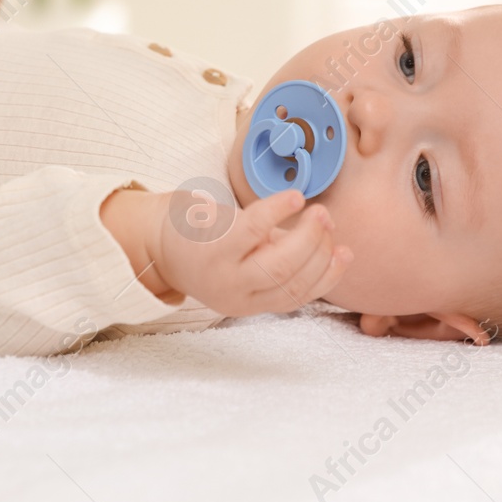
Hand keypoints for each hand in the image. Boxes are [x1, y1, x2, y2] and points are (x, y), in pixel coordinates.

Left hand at [150, 189, 350, 316]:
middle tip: (328, 222)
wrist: (156, 240)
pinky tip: (294, 199)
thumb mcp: (247, 263)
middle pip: (291, 280)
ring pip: (279, 263)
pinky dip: (279, 212)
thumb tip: (332, 245)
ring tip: (319, 212)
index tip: (346, 253)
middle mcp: (236, 294)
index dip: (326, 277)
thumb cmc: (210, 247)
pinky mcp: (214, 244)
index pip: (296, 297)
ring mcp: (224, 271)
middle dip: (318, 251)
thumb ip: (285, 259)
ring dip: (307, 237)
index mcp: (247, 303)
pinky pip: (255, 228)